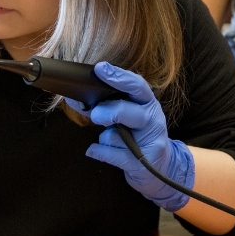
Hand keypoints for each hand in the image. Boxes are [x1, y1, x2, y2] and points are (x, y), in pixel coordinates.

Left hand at [71, 62, 193, 212]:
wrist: (160, 166)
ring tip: (112, 140)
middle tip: (96, 115)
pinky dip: (98, 152)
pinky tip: (96, 150)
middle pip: (126, 111)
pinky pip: (111, 155)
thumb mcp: (127, 115)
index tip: (100, 69)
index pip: (136, 85)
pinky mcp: (142, 163)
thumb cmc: (137, 134)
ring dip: (105, 138)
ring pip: (115, 136)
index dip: (118, 77)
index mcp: (148, 103)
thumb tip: (74, 100)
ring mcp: (149, 142)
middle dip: (107, 112)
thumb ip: (104, 105)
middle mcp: (152, 119)